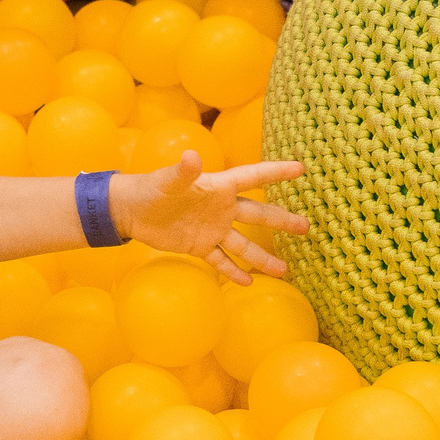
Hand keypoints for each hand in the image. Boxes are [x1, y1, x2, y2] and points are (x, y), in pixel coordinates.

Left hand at [114, 154, 307, 285]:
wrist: (131, 211)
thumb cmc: (151, 188)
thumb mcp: (168, 180)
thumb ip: (184, 172)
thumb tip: (192, 157)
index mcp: (218, 187)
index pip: (253, 177)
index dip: (276, 172)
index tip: (301, 169)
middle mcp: (222, 208)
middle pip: (257, 214)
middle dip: (282, 221)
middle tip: (307, 228)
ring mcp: (213, 229)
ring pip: (244, 244)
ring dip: (263, 256)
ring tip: (285, 270)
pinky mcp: (200, 246)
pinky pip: (221, 260)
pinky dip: (233, 271)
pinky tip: (248, 282)